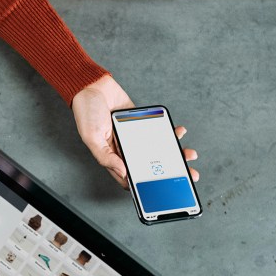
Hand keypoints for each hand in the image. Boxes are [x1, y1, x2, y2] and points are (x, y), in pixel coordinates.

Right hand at [71, 74, 198, 187]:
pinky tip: (179, 132)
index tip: (163, 189)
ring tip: (189, 155)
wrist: (94, 87)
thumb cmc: (86, 113)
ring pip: (158, 150)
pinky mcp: (142, 125)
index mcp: (112, 157)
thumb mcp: (92, 137)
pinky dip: (170, 132)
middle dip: (169, 171)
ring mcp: (135, 138)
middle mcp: (125, 150)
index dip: (146, 186)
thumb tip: (123, 172)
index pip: (131, 177)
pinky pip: (159, 131)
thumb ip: (106, 157)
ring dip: (174, 153)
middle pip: (149, 166)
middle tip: (187, 174)